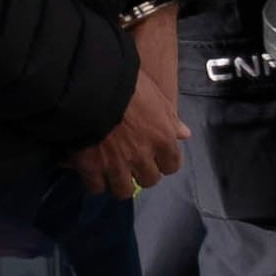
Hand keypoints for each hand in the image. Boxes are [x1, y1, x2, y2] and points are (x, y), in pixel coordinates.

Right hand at [78, 10, 184, 197]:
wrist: (92, 85)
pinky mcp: (91, 168)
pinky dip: (95, 181)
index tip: (156, 156)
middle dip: (143, 173)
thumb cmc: (129, 85)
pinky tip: (92, 171)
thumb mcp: (156, 97)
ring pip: (123, 190)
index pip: (172, 166)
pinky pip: (96, 187)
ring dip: (120, 182)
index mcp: (162, 140)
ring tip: (113, 171)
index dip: (164, 161)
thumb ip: (170, 119)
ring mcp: (117, 165)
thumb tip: (184, 134)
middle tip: (133, 162)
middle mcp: (142, 157)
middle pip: (149, 180)